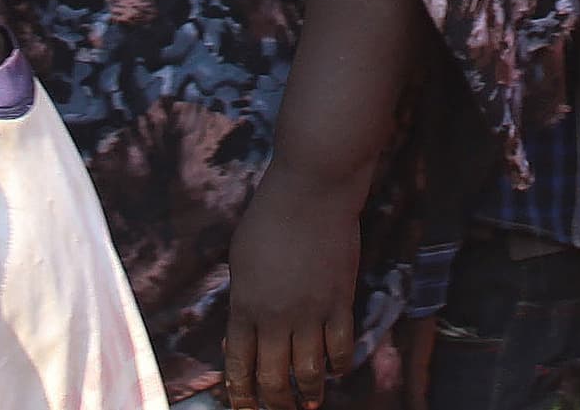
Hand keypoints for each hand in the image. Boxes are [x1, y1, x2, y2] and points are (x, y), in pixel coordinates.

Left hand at [224, 163, 360, 409]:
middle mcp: (276, 317)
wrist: (312, 192)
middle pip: (273, 377)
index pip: (238, 364)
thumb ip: (242, 299)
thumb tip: (241, 332)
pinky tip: (336, 372)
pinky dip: (338, 367)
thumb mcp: (240, 259)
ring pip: (308, 371)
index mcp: (244, 306)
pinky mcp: (340, 301)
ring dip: (308, 394)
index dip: (240, 392)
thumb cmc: (269, 218)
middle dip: (273, 402)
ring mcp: (311, 312)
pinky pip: (340, 348)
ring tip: (309, 404)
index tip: (243, 407)